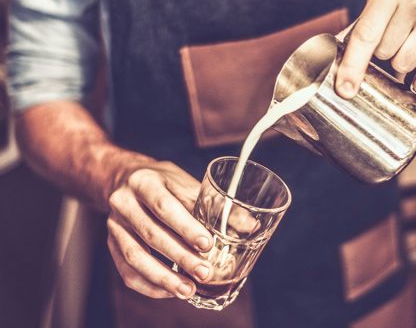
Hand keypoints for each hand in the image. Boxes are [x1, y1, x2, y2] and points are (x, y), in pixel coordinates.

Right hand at [106, 161, 213, 298]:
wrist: (125, 178)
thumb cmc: (163, 182)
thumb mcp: (186, 183)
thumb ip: (215, 204)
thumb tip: (250, 225)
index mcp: (145, 181)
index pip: (165, 207)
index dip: (186, 227)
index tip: (207, 244)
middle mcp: (124, 202)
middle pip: (151, 234)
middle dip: (180, 256)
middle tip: (204, 272)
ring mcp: (114, 225)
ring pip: (135, 256)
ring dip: (163, 276)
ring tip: (188, 290)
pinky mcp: (111, 243)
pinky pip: (126, 270)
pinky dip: (149, 284)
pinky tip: (169, 291)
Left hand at [336, 0, 415, 96]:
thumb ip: (363, 22)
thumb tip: (334, 53)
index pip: (366, 35)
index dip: (352, 65)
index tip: (344, 89)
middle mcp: (415, 1)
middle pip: (384, 52)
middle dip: (383, 52)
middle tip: (395, 36)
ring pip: (405, 64)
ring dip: (402, 63)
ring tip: (410, 44)